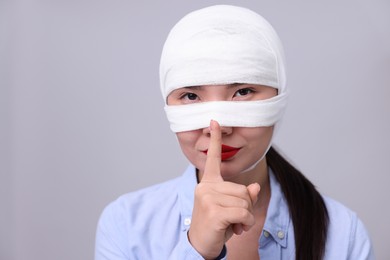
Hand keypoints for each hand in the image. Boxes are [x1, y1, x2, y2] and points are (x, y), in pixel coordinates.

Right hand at [188, 120, 259, 258]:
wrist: (201, 245)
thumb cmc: (216, 225)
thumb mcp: (232, 209)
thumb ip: (243, 196)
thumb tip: (254, 188)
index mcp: (209, 183)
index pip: (213, 158)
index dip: (215, 139)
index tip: (215, 121)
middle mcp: (206, 186)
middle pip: (243, 189)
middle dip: (246, 206)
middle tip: (236, 219)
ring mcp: (208, 197)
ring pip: (245, 200)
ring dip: (246, 216)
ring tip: (234, 224)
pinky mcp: (213, 211)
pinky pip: (243, 212)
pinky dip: (246, 222)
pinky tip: (236, 228)